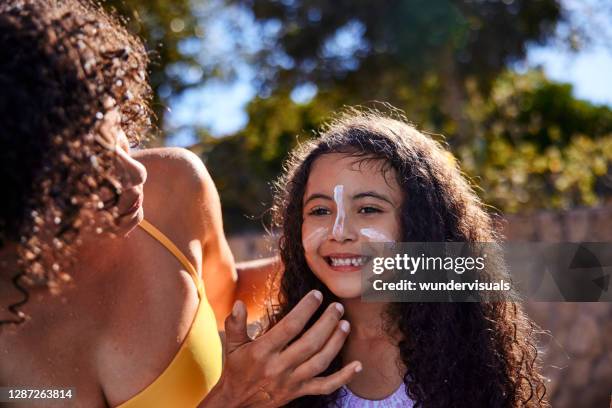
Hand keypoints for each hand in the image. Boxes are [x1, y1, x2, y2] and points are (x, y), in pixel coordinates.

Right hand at [201, 290, 360, 407]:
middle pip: (310, 343)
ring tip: (345, 325)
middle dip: (327, 323)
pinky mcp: (300, 392)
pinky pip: (325, 386)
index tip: (317, 295)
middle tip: (338, 307)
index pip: (289, 327)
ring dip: (336, 343)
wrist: (237, 404)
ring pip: (320, 362)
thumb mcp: (232, 345)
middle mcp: (279, 367)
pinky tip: (358, 365)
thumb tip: (238, 304)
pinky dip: (344, 377)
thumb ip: (235, 324)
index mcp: (262, 352)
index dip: (305, 310)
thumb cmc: (237, 369)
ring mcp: (292, 381)